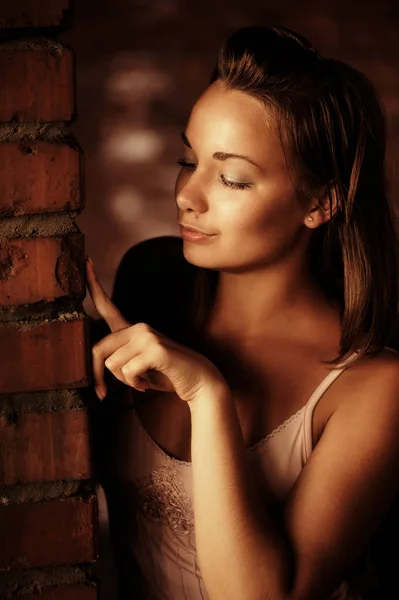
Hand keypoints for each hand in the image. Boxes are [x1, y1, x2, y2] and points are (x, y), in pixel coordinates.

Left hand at [85, 257, 227, 402]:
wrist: (199, 382)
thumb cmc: (167, 375)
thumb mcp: (138, 367)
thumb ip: (120, 360)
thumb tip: (96, 366)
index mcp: (133, 330)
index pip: (107, 305)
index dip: (93, 284)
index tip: (85, 261)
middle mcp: (138, 327)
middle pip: (99, 349)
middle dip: (98, 376)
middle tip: (104, 393)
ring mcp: (147, 336)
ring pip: (112, 364)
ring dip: (124, 382)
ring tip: (142, 381)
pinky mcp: (155, 349)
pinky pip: (127, 371)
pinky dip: (136, 384)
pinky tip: (148, 384)